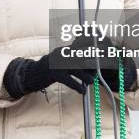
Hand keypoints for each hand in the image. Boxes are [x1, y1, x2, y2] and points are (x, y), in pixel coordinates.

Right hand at [3, 35, 137, 97]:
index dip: (94, 50)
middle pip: (82, 57)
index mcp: (67, 50)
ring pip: (77, 68)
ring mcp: (58, 63)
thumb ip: (76, 59)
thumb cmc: (52, 69)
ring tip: (91, 82)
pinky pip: (68, 80)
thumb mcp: (63, 60)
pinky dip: (77, 86)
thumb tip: (93, 65)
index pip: (83, 46)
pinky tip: (82, 91)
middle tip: (100, 71)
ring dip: (86, 76)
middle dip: (93, 64)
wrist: (33, 74)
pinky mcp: (54, 74)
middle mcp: (63, 54)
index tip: (106, 54)